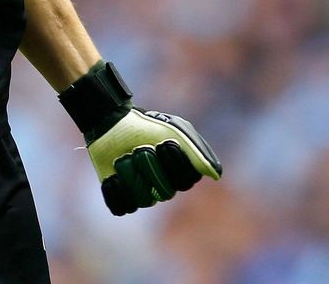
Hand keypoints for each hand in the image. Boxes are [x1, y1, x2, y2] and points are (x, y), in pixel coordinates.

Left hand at [87, 106, 221, 214]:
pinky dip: (116, 187)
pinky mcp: (121, 197)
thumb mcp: (173, 130)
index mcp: (180, 173)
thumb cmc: (145, 124)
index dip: (174, 163)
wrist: (111, 121)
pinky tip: (113, 173)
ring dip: (131, 172)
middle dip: (150, 164)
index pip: (186, 181)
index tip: (164, 143)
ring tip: (125, 156)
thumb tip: (216, 175)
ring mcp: (142, 193)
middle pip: (164, 192)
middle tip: (141, 147)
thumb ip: (196, 151)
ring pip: (142, 200)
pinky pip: (121, 206)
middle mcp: (163, 187)